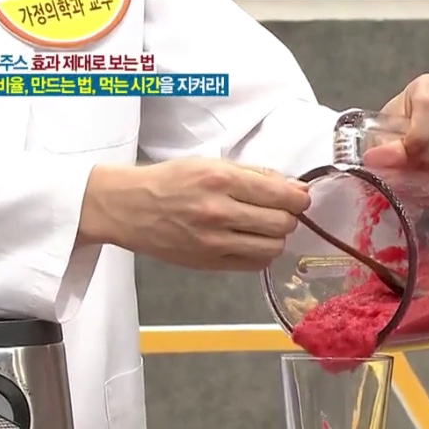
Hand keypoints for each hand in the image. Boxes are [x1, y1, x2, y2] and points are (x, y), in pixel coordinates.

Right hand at [78, 158, 309, 270]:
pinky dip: (260, 253)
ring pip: (273, 247)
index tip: (299, 197)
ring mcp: (214, 241)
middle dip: (289, 217)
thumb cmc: (170, 181)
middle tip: (279, 211)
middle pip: (282, 223)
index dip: (299, 198)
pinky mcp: (209, 263)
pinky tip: (249, 241)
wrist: (129, 207)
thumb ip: (254, 175)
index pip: (281, 195)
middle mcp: (219, 211)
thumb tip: (294, 188)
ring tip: (264, 227)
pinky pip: (254, 264)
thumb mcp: (210, 164)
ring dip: (276, 237)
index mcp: (221, 179)